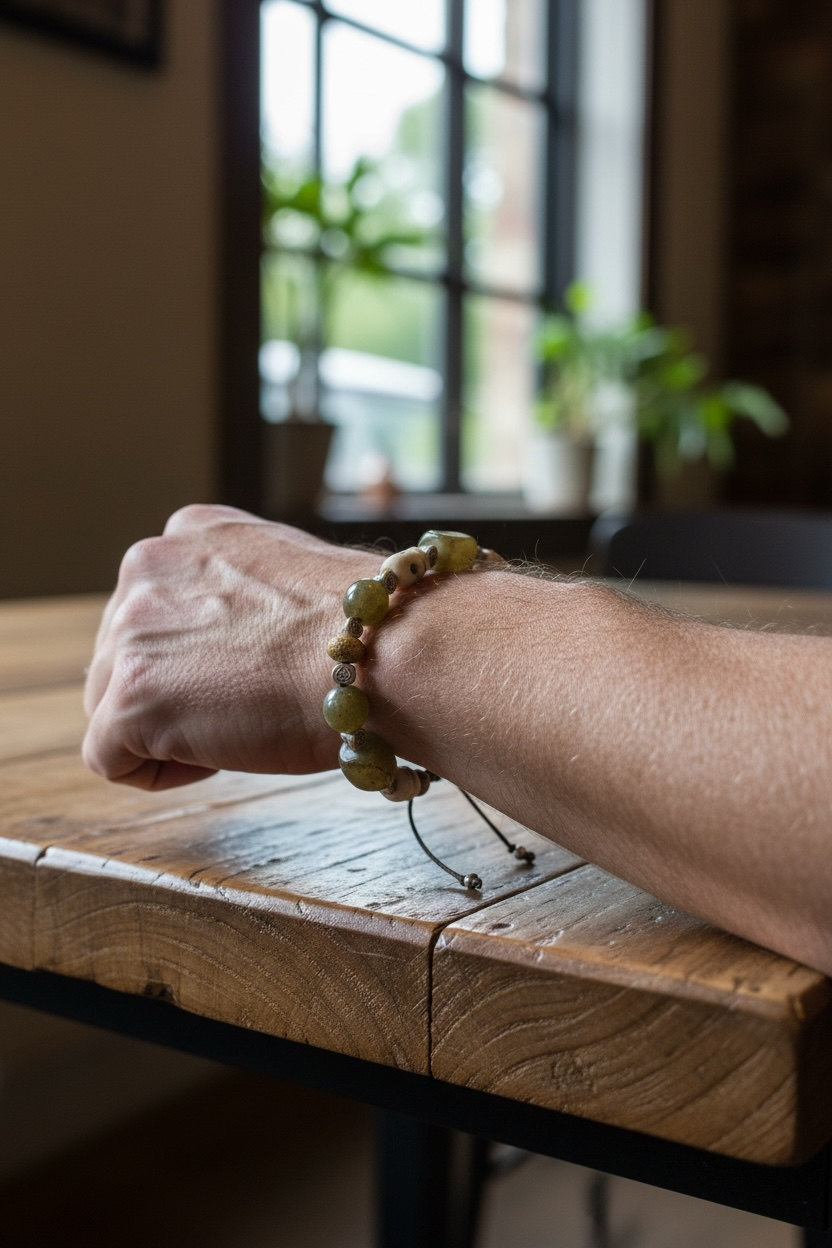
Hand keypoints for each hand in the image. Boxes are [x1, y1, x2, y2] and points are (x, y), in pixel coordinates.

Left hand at [83, 505, 376, 789]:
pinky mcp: (127, 696)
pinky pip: (111, 759)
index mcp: (189, 534)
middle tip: (253, 702)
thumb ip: (240, 599)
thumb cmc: (365, 631)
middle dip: (177, 693)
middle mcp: (146, 566)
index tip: (253, 670)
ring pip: (113, 707)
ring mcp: (129, 630)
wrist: (382, 653)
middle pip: (124, 658)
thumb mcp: (289, 580)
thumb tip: (233, 645)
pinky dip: (163, 772)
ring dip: (171, 731)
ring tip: (245, 722)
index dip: (201, 658)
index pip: (157, 612)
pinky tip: (224, 752)